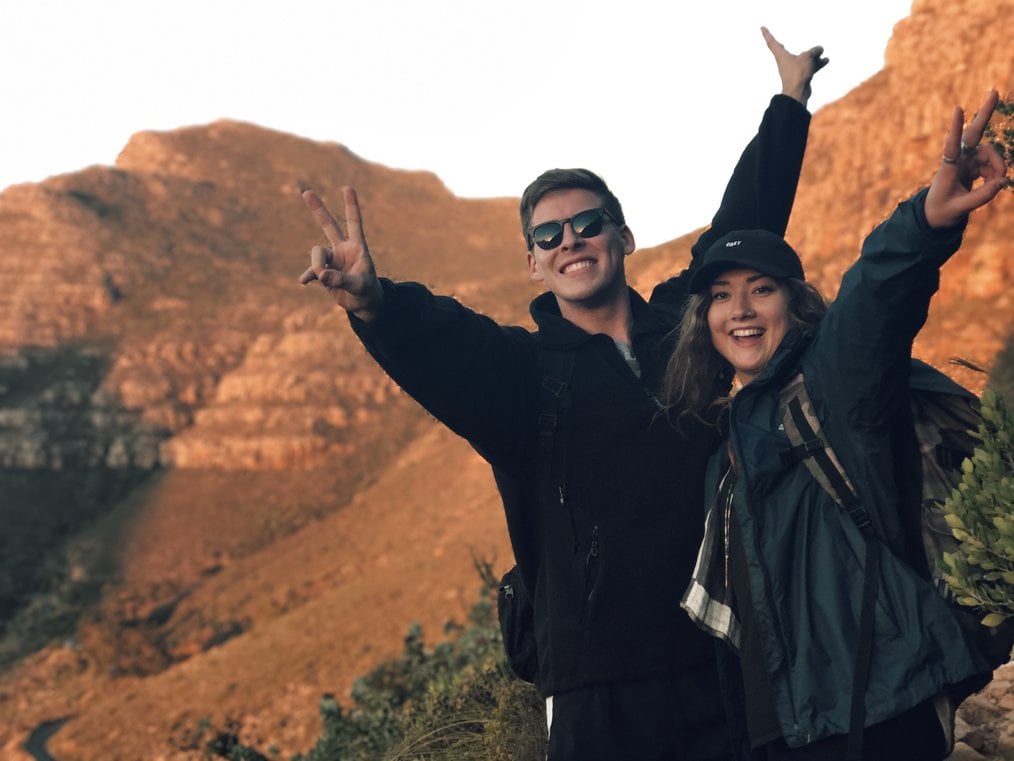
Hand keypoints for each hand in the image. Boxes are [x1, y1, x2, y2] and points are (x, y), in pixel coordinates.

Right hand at [299, 187, 384, 319]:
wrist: (362, 303)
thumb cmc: (367, 292)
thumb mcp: (359, 286)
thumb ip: (341, 280)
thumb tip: (321, 274)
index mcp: (357, 247)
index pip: (354, 223)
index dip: (351, 206)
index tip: (347, 188)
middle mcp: (343, 249)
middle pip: (329, 225)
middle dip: (318, 209)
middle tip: (306, 192)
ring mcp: (333, 259)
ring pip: (317, 254)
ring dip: (317, 265)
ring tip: (322, 278)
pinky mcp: (324, 271)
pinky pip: (312, 270)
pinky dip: (308, 275)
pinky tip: (304, 282)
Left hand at [762, 26, 827, 106]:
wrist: (797, 93)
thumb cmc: (797, 74)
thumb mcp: (807, 57)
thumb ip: (813, 51)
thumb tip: (819, 49)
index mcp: (781, 56)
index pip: (772, 43)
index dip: (767, 34)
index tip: (762, 28)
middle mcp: (786, 62)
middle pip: (783, 51)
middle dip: (780, 45)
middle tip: (775, 41)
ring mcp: (793, 70)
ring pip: (802, 59)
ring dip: (811, 56)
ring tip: (821, 52)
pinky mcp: (800, 76)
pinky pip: (809, 67)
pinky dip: (817, 63)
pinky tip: (826, 60)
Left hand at [925, 90, 1008, 228]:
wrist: (937, 215)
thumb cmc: (942, 211)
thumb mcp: (960, 209)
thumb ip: (981, 197)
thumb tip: (1002, 182)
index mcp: (947, 168)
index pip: (951, 146)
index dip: (956, 128)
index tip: (958, 108)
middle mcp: (958, 160)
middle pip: (973, 133)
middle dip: (985, 113)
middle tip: (995, 91)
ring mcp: (967, 160)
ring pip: (991, 154)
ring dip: (998, 168)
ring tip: (995, 185)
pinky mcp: (975, 164)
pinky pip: (993, 165)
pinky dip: (996, 175)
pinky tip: (992, 184)